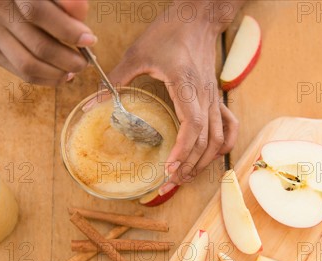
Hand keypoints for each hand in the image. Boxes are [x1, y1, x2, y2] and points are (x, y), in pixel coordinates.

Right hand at [0, 0, 94, 85]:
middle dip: (67, 59)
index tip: (90, 40)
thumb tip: (81, 18)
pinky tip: (61, 75)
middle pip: (37, 45)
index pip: (37, 12)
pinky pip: (21, 73)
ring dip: (58, 73)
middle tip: (84, 62)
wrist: (10, 0)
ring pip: (28, 65)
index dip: (67, 30)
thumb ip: (67, 1)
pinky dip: (46, 78)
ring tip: (74, 70)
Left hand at [108, 3, 240, 194]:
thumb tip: (94, 105)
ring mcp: (213, 98)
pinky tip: (210, 157)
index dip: (182, 151)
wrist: (197, 16)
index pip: (193, 126)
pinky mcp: (216, 98)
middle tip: (169, 184)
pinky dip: (221, 147)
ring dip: (204, 162)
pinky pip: (228, 128)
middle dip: (189, 167)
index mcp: (186, 85)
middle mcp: (205, 96)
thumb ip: (116, 80)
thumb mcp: (137, 54)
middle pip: (206, 141)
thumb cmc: (170, 32)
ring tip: (185, 177)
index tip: (168, 168)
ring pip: (218, 140)